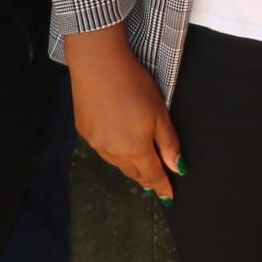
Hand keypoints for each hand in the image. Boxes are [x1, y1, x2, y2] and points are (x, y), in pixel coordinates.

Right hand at [67, 25, 181, 201]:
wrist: (98, 63)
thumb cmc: (132, 83)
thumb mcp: (159, 112)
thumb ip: (169, 143)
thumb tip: (178, 167)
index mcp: (135, 149)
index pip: (152, 175)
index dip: (162, 187)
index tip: (168, 197)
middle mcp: (113, 151)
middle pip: (133, 172)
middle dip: (146, 178)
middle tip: (155, 184)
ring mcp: (96, 142)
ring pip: (116, 163)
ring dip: (129, 166)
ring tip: (138, 168)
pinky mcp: (84, 130)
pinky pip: (102, 149)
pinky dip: (113, 152)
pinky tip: (117, 145)